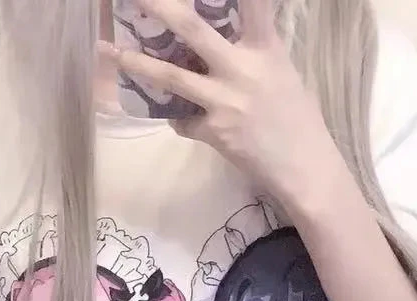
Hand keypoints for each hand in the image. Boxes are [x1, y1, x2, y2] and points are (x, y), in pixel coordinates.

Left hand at [115, 0, 339, 208]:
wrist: (305, 168)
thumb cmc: (301, 121)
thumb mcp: (284, 75)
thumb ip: (259, 53)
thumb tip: (238, 38)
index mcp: (267, 49)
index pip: (252, 3)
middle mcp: (242, 69)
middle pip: (192, 30)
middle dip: (160, 7)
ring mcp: (225, 101)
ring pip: (171, 76)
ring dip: (138, 63)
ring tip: (112, 52)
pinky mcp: (214, 132)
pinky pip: (183, 120)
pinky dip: (177, 117)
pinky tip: (178, 118)